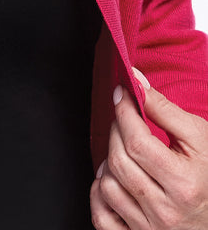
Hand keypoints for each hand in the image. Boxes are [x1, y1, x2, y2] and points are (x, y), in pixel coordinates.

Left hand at [90, 69, 207, 228]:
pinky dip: (99, 194)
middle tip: (124, 119)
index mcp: (183, 185)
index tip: (120, 94)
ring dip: (107, 161)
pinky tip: (112, 179)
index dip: (123, 112)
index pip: (137, 143)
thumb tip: (136, 81)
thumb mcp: (199, 138)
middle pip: (119, 161)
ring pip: (107, 186)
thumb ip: (165, 109)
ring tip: (123, 150)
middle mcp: (165, 212)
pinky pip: (101, 217)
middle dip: (116, 131)